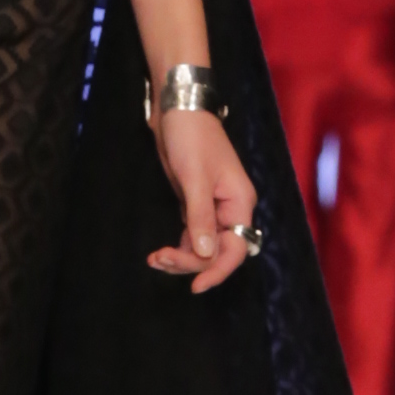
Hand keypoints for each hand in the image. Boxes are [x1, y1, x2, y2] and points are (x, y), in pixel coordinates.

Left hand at [149, 105, 258, 292]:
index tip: (195, 285)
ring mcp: (212, 207)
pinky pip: (192, 235)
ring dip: (181, 258)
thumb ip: (200, 217)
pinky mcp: (195, 203)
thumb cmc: (191, 137)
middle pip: (218, 251)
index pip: (236, 248)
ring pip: (203, 246)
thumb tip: (207, 253)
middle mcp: (230, 208)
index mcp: (239, 202)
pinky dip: (178, 247)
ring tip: (155, 259)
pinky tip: (159, 254)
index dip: (218, 270)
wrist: (177, 108)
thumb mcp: (195, 178)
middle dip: (191, 262)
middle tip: (161, 260)